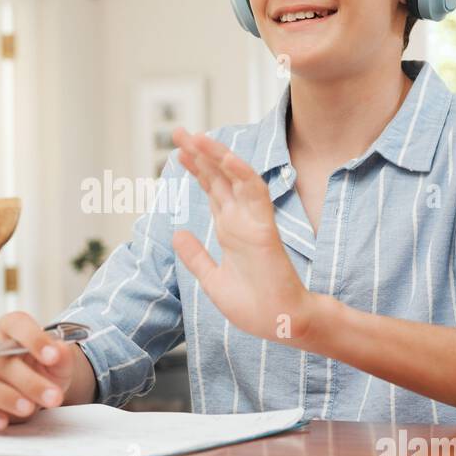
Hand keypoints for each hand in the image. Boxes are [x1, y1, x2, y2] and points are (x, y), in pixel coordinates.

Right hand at [0, 311, 73, 431]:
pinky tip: (2, 422)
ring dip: (4, 397)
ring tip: (28, 409)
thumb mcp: (60, 363)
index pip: (16, 324)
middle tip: (52, 397)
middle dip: (28, 381)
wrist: (35, 390)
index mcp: (10, 328)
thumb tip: (59, 350)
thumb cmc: (43, 370)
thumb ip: (62, 356)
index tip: (53, 357)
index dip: (34, 338)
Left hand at [170, 127, 316, 343]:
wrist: (278, 324)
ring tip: (195, 136)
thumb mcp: (212, 280)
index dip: (196, 169)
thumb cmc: (253, 305)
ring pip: (234, 178)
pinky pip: (255, 193)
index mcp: (229, 230)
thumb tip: (177, 233)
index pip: (211, 190)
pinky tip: (225, 156)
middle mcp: (239, 220)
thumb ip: (196, 256)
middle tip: (179, 131)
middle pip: (218, 177)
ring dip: (217, 155)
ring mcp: (252, 221)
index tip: (178, 151)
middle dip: (199, 153)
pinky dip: (241, 173)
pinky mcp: (264, 228)